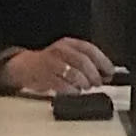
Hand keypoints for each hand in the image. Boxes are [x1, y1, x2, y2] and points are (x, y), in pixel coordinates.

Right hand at [0, 38, 114, 93]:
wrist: (25, 66)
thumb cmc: (51, 63)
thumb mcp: (68, 56)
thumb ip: (86, 63)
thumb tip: (106, 74)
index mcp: (68, 43)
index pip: (89, 49)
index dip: (103, 61)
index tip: (110, 72)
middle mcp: (60, 50)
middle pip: (82, 61)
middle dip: (94, 74)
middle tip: (98, 82)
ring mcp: (51, 63)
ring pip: (73, 73)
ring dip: (84, 83)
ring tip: (86, 87)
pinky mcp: (44, 76)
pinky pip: (61, 84)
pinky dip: (72, 90)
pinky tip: (75, 92)